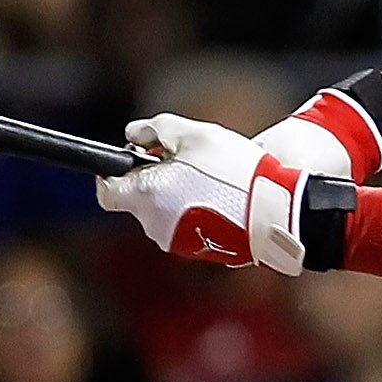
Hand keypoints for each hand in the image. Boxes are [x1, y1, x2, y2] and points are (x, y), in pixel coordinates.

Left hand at [96, 112, 323, 274]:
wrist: (275, 213)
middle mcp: (155, 225)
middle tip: (185, 161)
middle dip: (155, 178)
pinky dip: (193, 211)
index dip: (115, 172)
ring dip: (176, 194)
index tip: (135, 157)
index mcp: (146, 196)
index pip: (106, 191)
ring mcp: (176, 243)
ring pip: (162, 212)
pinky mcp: (198, 252)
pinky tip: (220, 197)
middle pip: (139, 199)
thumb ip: (156, 129)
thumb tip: (132, 133)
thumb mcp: (194, 135)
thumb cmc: (234, 172)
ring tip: (209, 179)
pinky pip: (184, 226)